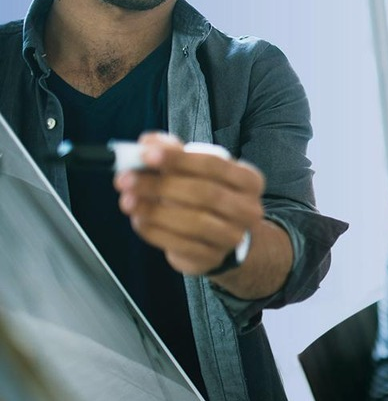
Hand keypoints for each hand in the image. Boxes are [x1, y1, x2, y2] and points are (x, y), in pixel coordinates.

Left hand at [114, 132, 263, 274]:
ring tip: (127, 201)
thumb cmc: (204, 194)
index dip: (179, 158)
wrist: (219, 237)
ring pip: (194, 222)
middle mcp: (248, 209)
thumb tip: (147, 143)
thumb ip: (172, 151)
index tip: (146, 154)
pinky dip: (154, 232)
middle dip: (160, 185)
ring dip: (154, 210)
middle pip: (205, 194)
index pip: (214, 164)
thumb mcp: (193, 169)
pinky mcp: (213, 257)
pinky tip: (138, 221)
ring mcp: (233, 236)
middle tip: (125, 179)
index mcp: (249, 180)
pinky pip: (181, 244)